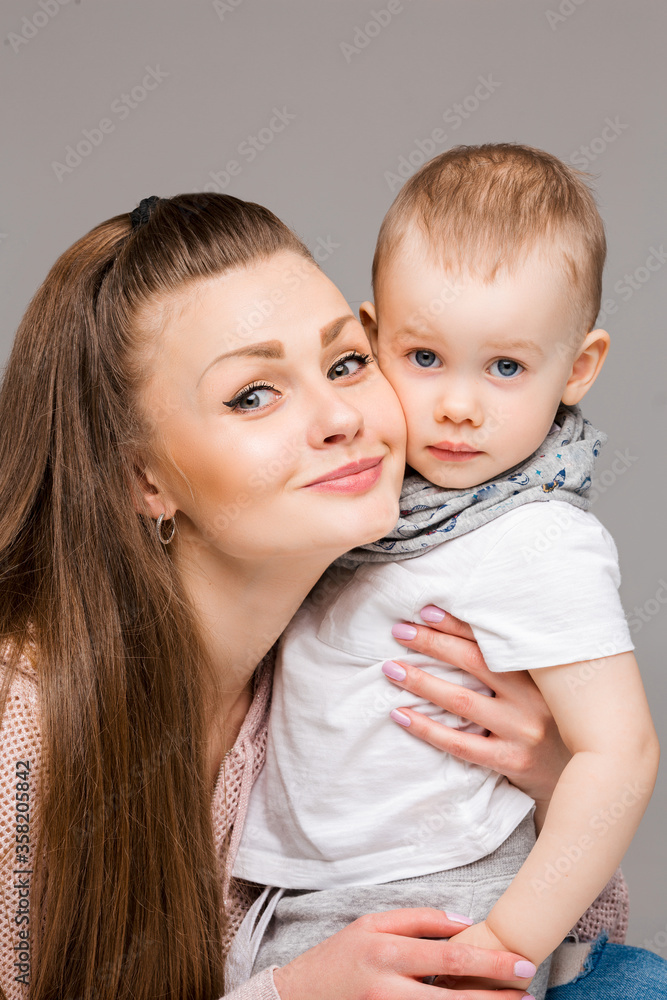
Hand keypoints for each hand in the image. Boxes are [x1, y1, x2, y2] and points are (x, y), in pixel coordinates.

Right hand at [272, 907, 535, 999]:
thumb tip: (463, 921)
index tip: (521, 964)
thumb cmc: (339, 956)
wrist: (297, 997)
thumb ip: (418, 920)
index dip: (490, 963)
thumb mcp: (371, 924)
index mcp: (387, 953)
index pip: (450, 958)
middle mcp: (388, 989)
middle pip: (454, 999)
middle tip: (530, 994)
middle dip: (497, 999)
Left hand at [384, 607, 570, 809]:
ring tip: (392, 668)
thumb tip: (462, 633)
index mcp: (540, 672)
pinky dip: (426, 728)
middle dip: (432, 643)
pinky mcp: (511, 762)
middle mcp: (533, 698)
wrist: (592, 775)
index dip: (458, 624)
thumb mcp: (546, 688)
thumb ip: (516, 664)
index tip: (426, 611)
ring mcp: (522, 731)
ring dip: (421, 681)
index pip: (491, 640)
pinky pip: (459, 744)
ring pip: (461, 701)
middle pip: (473, 662)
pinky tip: (400, 715)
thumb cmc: (554, 723)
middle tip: (400, 631)